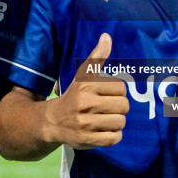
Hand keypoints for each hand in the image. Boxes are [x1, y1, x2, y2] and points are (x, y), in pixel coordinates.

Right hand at [42, 34, 128, 149]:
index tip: (106, 94)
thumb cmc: (74, 96)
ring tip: (106, 119)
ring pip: (121, 122)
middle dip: (118, 107)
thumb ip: (96, 57)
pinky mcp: (87, 140)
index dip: (117, 92)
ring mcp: (85, 124)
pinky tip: (105, 131)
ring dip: (117, 122)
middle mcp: (85, 104)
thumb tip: (107, 37)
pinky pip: (115, 139)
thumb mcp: (83, 76)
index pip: (121, 88)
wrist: (53, 122)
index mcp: (86, 86)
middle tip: (107, 108)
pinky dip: (114, 136)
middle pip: (124, 106)